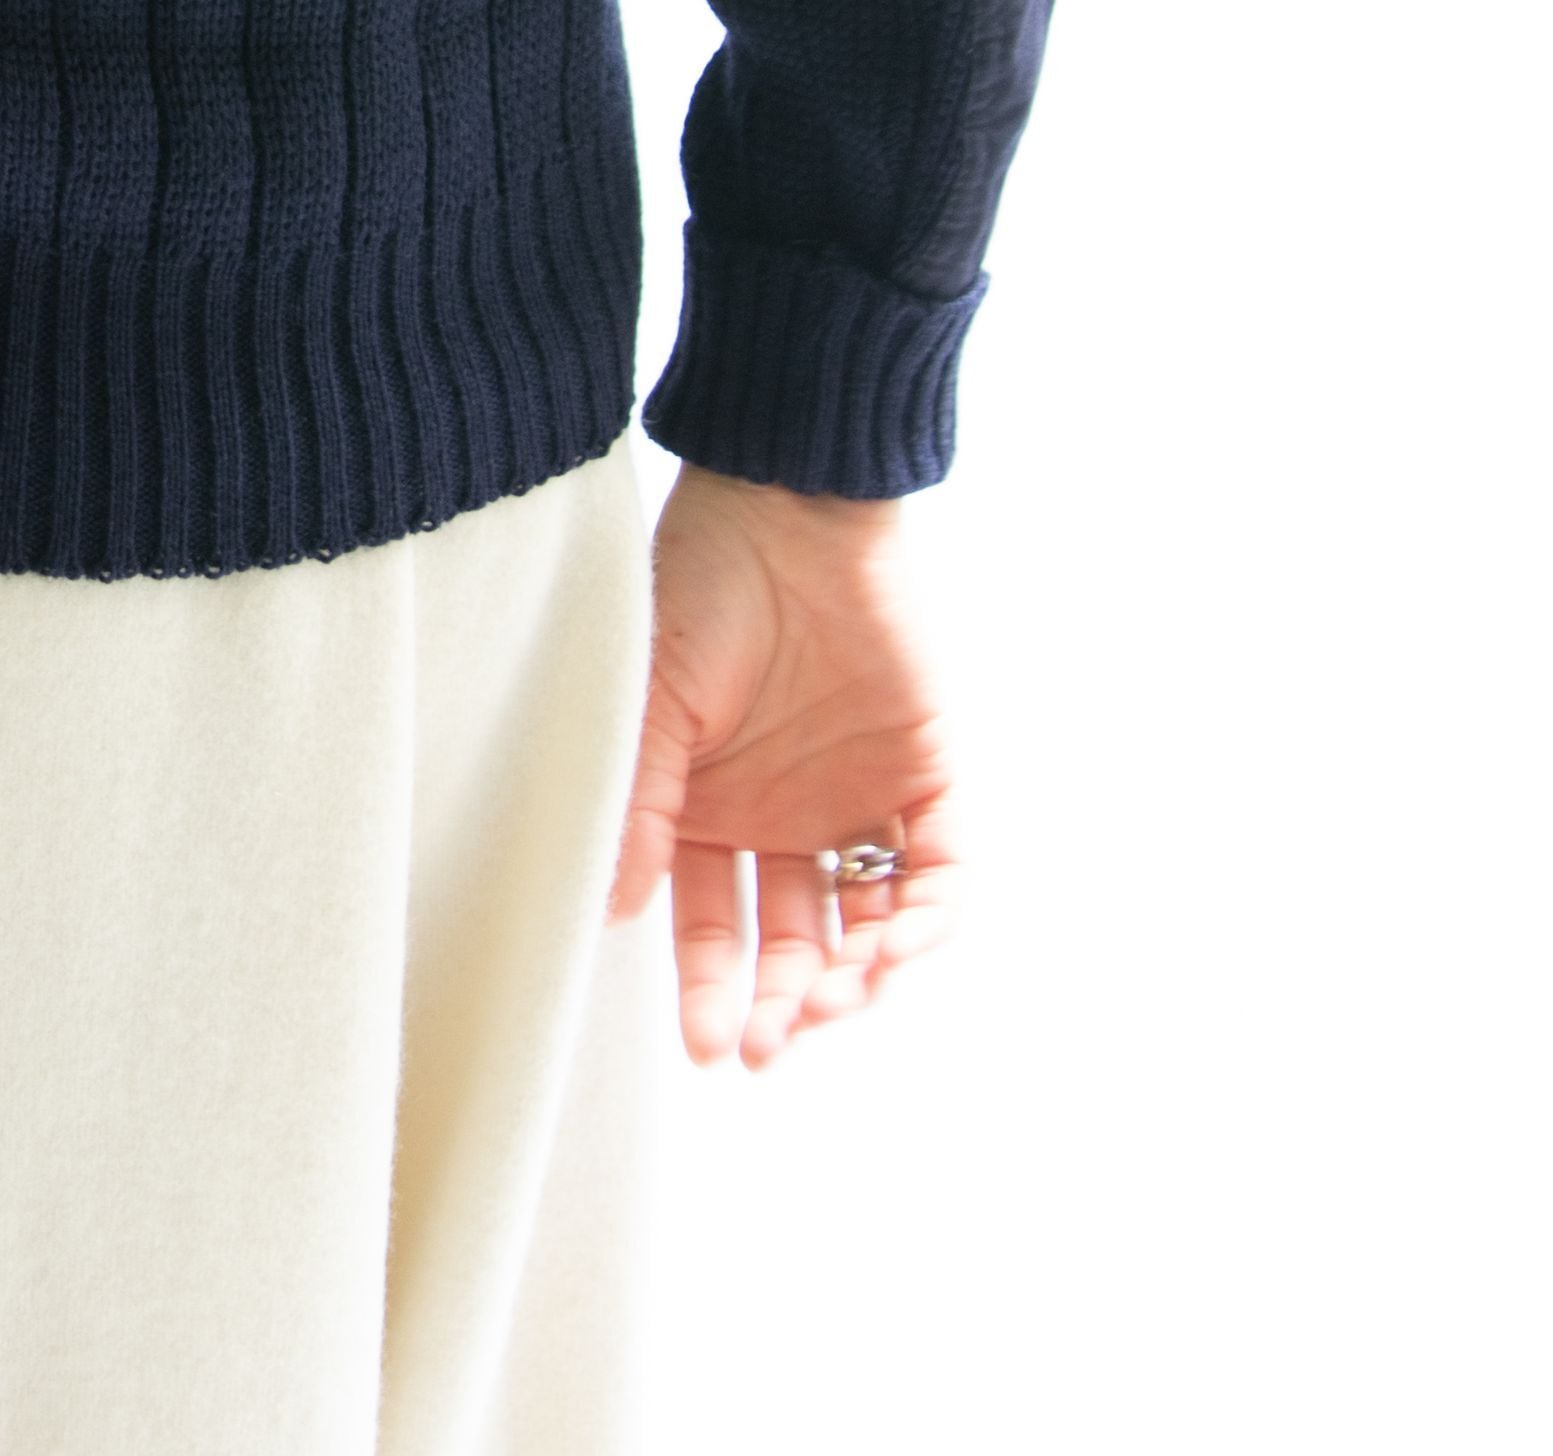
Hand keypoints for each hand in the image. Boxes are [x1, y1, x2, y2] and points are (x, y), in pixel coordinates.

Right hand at [606, 463, 963, 1067]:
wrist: (788, 505)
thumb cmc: (697, 588)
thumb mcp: (649, 701)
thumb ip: (640, 803)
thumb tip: (613, 913)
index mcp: (707, 806)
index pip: (712, 922)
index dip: (712, 988)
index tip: (709, 1045)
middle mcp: (782, 816)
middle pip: (791, 940)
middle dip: (783, 1002)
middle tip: (768, 1044)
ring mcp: (858, 799)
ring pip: (868, 921)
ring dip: (853, 977)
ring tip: (832, 1003)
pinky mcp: (928, 775)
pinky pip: (938, 871)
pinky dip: (924, 920)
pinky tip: (892, 950)